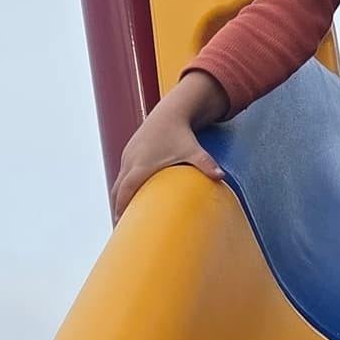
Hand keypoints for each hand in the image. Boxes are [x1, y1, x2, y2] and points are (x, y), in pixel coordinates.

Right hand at [108, 71, 228, 220]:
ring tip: (123, 217)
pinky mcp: (130, 152)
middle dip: (118, 208)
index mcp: (142, 165)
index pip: (126, 191)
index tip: (120, 224)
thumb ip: (206, 164)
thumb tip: (221, 176)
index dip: (122, 208)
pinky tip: (129, 197)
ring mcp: (128, 156)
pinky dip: (123, 186)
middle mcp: (131, 161)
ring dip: (119, 198)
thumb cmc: (181, 133)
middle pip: (118, 190)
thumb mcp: (193, 150)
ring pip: (118, 182)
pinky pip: (122, 173)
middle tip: (121, 227)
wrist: (170, 112)